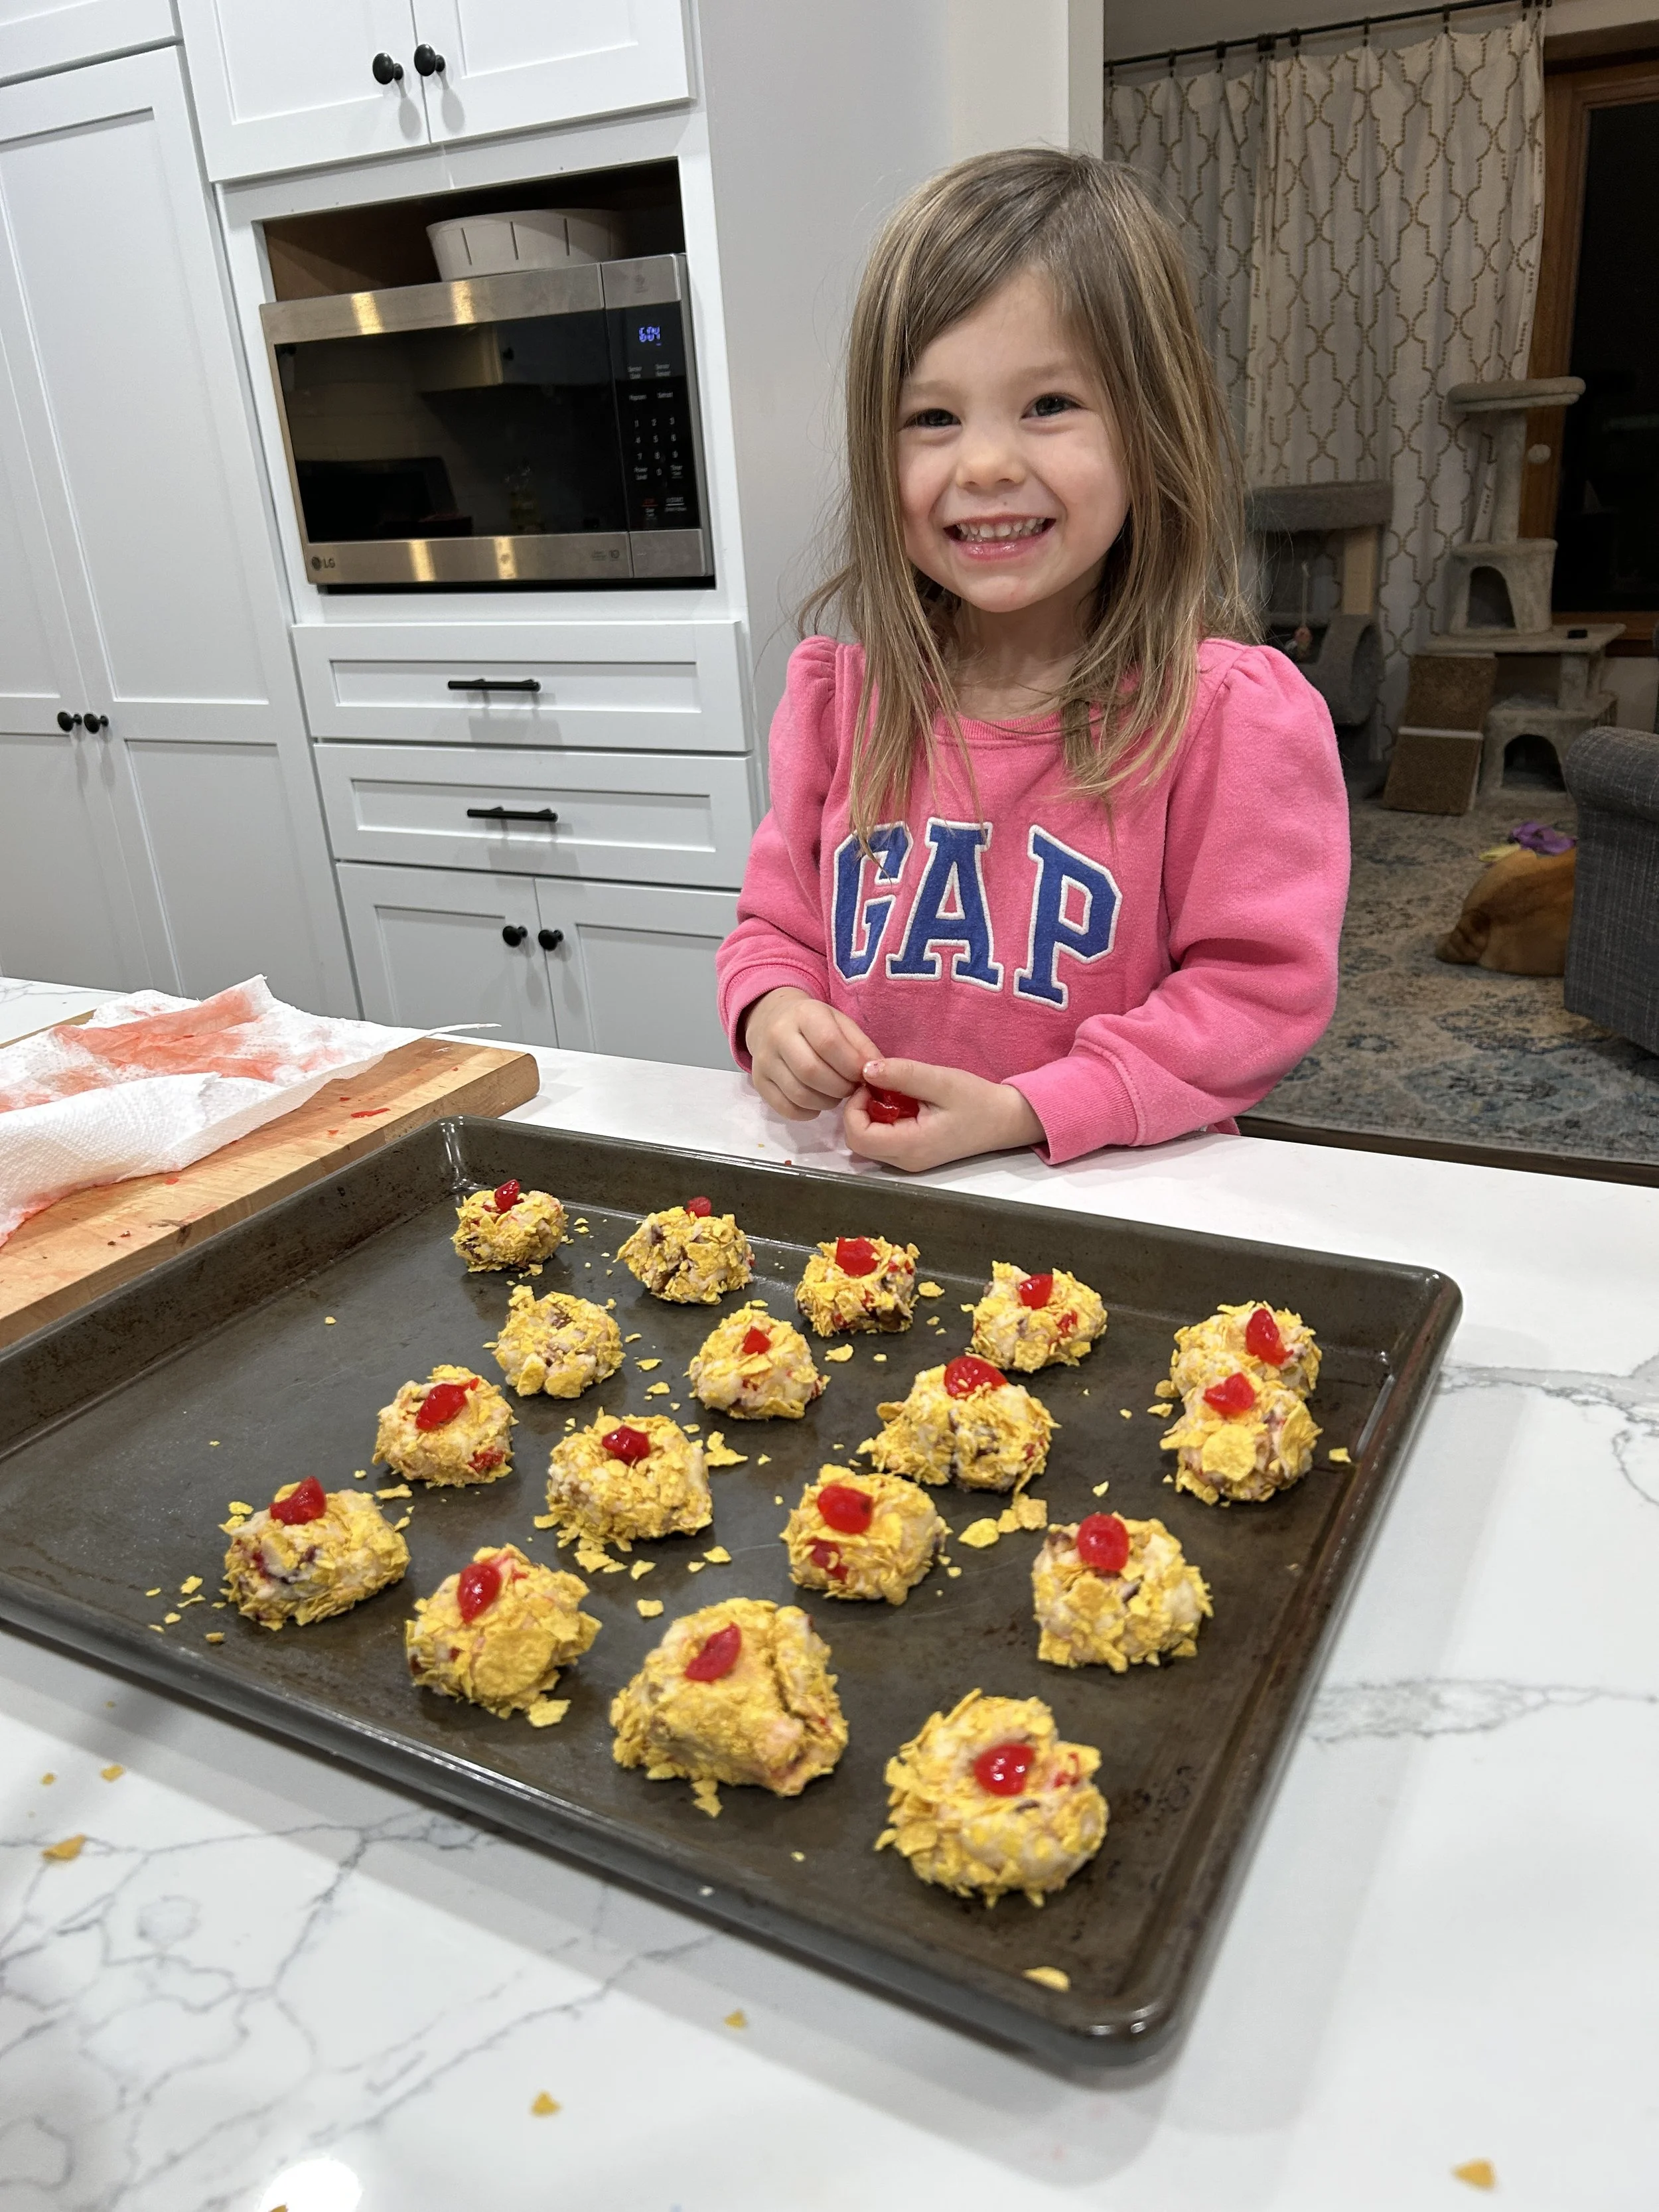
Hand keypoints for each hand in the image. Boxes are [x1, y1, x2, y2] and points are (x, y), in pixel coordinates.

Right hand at [743, 988, 880, 1120]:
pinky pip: (785, 1108)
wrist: (772, 1018)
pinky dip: (808, 1112)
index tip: (863, 1075)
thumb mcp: (841, 1023)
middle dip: (840, 1087)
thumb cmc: (815, 1023)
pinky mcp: (758, 1082)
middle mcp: (778, 1035)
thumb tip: (877, 1073)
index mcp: (804, 1014)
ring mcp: (764, 1060)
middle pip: (812, 1071)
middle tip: (851, 1088)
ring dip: (827, 1102)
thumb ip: (861, 1046)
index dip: (851, 1066)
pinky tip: (817, 1103)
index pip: (829, 1043)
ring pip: (799, 1094)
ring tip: (836, 1095)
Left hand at [842, 1054, 1043, 1170]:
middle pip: (857, 1142)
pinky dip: (881, 1120)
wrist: (1005, 1120)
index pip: (858, 1136)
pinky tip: (900, 1102)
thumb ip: (903, 1074)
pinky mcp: (913, 1155)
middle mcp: (905, 1160)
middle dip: (858, 1111)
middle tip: (878, 1086)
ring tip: (891, 1092)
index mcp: (911, 1146)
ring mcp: (909, 1161)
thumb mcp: (941, 1081)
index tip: (872, 1083)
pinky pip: (882, 1141)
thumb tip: (866, 1069)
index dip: (854, 1107)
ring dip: (869, 1115)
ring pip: (867, 1143)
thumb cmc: (977, 1100)